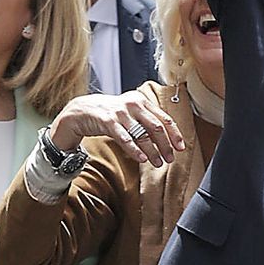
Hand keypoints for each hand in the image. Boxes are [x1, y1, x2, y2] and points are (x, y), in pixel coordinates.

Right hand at [48, 88, 184, 170]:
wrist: (82, 110)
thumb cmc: (109, 114)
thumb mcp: (130, 113)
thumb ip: (146, 122)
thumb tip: (165, 139)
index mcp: (141, 101)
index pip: (164, 118)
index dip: (174, 134)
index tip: (181, 147)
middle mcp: (133, 104)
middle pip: (156, 127)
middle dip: (165, 145)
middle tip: (170, 158)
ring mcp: (120, 112)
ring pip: (142, 134)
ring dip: (152, 151)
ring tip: (158, 163)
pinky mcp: (108, 121)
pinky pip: (125, 138)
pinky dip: (135, 150)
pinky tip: (142, 159)